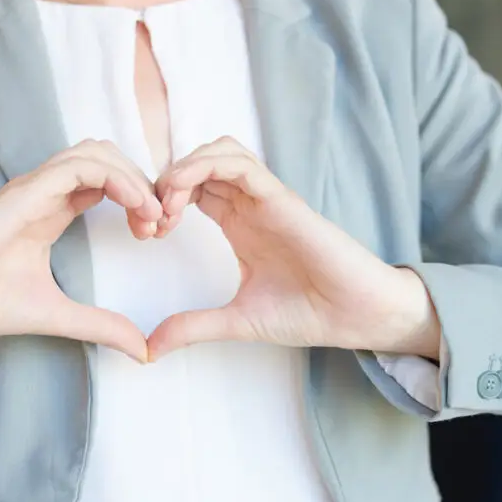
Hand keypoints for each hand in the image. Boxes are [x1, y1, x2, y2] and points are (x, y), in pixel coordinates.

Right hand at [0, 140, 162, 361]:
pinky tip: (135, 206)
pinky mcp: (23, 192)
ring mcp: (33, 188)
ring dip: (132, 177)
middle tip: (160, 222)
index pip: (107, 182)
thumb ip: (101, 326)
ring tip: (151, 214)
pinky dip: (114, 178)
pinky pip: (76, 166)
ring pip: (95, 152)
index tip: (156, 232)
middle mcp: (45, 192)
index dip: (139, 198)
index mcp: (53, 210)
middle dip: (142, 183)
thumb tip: (143, 350)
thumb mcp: (59, 315)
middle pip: (107, 158)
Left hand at [147, 137, 440, 360]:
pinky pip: (240, 163)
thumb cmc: (309, 312)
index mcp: (239, 224)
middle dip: (165, 183)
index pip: (192, 189)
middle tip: (149, 220)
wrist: (355, 316)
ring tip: (165, 205)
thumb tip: (148, 349)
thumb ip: (193, 327)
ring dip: (183, 169)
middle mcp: (250, 204)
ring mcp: (266, 197)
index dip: (161, 201)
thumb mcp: (236, 321)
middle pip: (199, 164)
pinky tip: (181, 196)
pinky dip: (204, 167)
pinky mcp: (281, 197)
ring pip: (218, 152)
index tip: (147, 235)